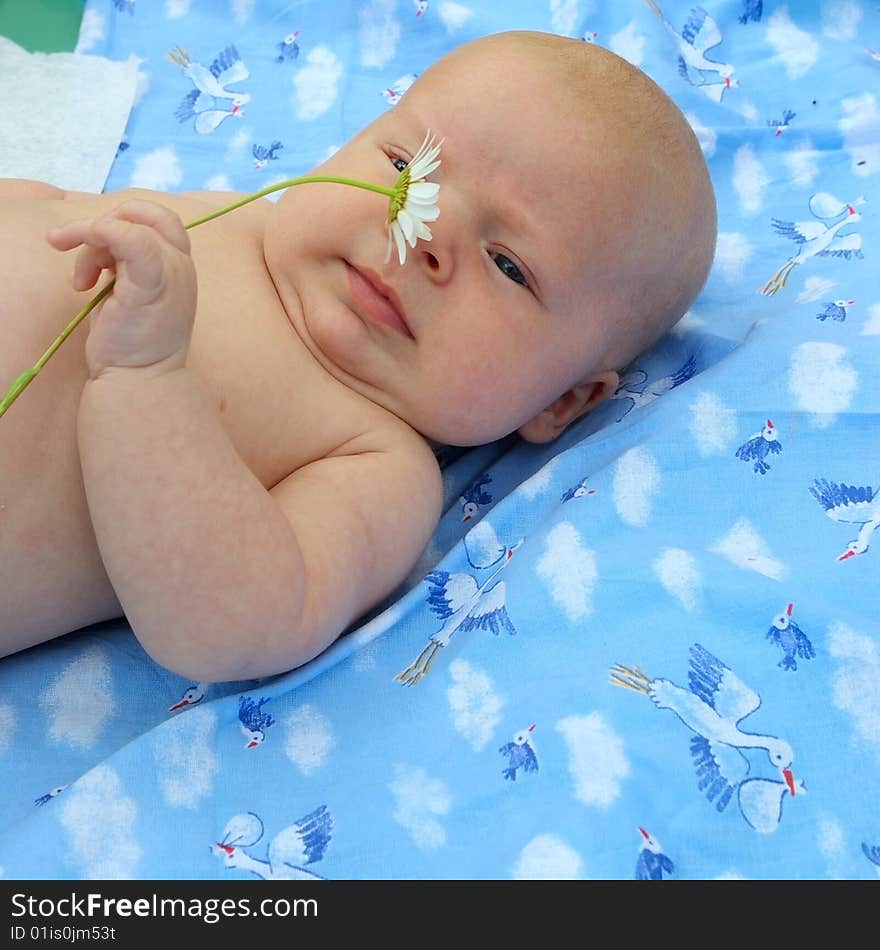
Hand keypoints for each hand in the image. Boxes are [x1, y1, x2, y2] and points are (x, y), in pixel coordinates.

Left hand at [47, 199, 197, 376]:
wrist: (140, 380)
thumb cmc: (130, 342)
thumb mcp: (130, 291)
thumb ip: (124, 262)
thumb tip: (98, 237)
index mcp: (178, 268)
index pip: (159, 219)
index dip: (124, 219)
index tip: (97, 247)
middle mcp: (181, 266)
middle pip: (145, 214)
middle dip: (105, 222)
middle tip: (80, 248)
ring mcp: (171, 274)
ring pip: (128, 225)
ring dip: (90, 242)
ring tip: (82, 282)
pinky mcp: (150, 284)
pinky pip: (128, 238)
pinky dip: (97, 236)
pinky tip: (83, 276)